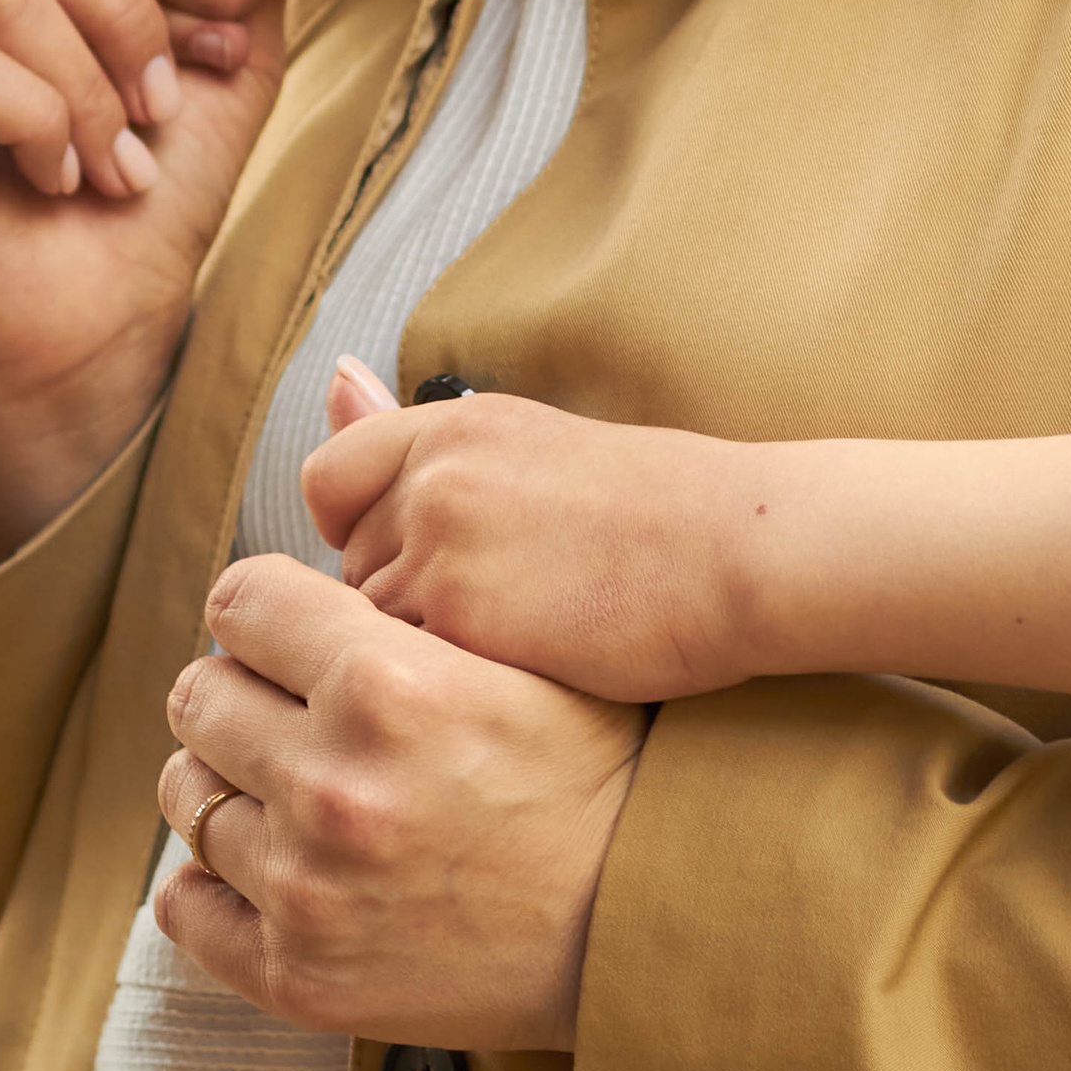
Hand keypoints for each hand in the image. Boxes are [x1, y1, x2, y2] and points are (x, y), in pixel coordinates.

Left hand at [153, 555, 646, 1052]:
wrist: (643, 920)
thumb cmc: (595, 774)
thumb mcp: (520, 654)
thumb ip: (408, 601)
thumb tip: (324, 521)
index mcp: (385, 681)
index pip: (240, 602)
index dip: (263, 607)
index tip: (282, 629)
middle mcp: (331, 781)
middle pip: (199, 696)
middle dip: (239, 689)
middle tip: (285, 707)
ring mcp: (308, 886)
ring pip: (189, 796)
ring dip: (227, 780)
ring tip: (282, 784)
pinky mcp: (299, 975)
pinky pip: (186, 908)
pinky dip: (210, 882)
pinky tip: (260, 862)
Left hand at [301, 363, 753, 699]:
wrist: (738, 549)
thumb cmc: (668, 511)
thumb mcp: (546, 450)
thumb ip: (452, 458)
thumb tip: (337, 383)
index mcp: (456, 423)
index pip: (332, 476)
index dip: (351, 531)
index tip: (397, 563)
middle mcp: (433, 473)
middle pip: (349, 563)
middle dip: (388, 602)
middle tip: (474, 625)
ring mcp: (438, 544)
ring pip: (366, 624)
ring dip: (410, 652)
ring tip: (495, 658)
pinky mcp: (457, 617)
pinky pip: (400, 669)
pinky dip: (435, 686)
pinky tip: (499, 684)